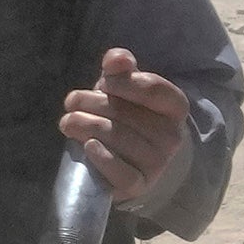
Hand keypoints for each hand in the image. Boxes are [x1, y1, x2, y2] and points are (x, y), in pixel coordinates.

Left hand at [58, 49, 194, 208]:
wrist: (133, 159)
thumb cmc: (126, 115)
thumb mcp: (124, 88)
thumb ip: (121, 68)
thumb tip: (116, 59)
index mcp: (175, 108)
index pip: (151, 88)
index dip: (120, 83)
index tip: (103, 84)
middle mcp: (172, 136)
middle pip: (123, 113)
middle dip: (90, 103)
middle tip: (73, 102)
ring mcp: (158, 162)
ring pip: (115, 138)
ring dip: (83, 126)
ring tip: (69, 122)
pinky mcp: (139, 184)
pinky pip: (120, 172)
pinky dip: (101, 157)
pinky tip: (88, 146)